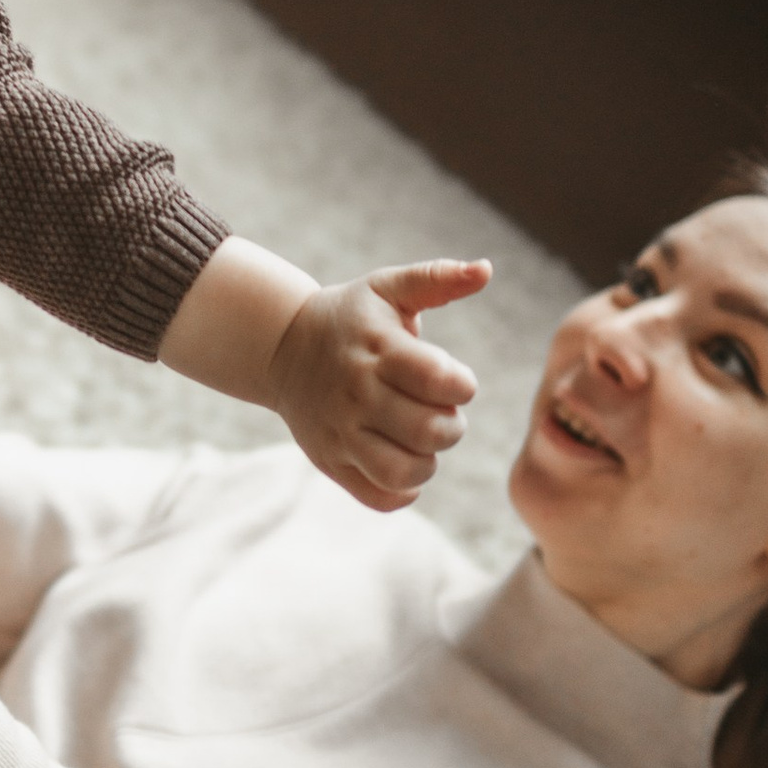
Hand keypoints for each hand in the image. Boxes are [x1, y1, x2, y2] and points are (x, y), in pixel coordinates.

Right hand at [269, 261, 490, 514]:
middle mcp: (356, 393)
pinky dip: (404, 490)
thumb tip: (486, 269)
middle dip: (452, 425)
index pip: (441, 381)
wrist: (280, 347)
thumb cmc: (351, 317)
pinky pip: (380, 497)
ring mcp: (339, 432)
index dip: (463, 385)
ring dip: (430, 461)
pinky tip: (404, 463)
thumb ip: (438, 278)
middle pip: (430, 432)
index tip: (454, 380)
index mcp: (378, 349)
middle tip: (441, 412)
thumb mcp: (387, 288)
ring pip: (405, 472)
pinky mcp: (330, 461)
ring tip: (423, 441)